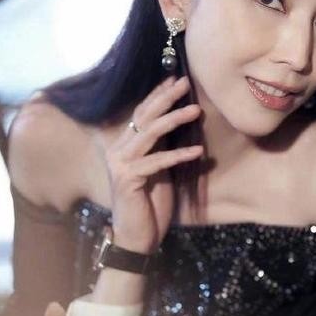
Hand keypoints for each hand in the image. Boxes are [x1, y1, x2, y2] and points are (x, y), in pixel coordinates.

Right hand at [105, 75, 202, 253]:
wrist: (136, 237)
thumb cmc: (150, 204)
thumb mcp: (159, 169)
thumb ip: (161, 146)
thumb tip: (179, 120)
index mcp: (123, 146)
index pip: (141, 113)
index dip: (158, 95)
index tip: (175, 78)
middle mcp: (117, 151)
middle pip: (144, 116)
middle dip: (166, 98)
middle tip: (185, 83)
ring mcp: (120, 164)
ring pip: (150, 134)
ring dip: (175, 120)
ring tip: (196, 110)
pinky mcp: (128, 180)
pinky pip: (157, 162)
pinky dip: (179, 155)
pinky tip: (198, 151)